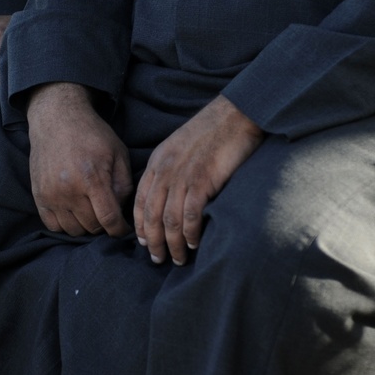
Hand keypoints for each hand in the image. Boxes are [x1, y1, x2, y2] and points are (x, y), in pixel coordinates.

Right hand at [27, 83, 132, 236]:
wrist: (56, 119)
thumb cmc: (91, 134)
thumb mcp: (118, 152)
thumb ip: (124, 184)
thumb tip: (120, 210)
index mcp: (92, 178)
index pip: (109, 219)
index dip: (120, 230)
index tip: (123, 229)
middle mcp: (69, 190)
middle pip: (92, 227)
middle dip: (104, 224)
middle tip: (106, 211)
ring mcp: (51, 194)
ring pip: (73, 230)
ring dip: (85, 225)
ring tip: (90, 210)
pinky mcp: (39, 196)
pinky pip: (53, 226)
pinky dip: (66, 224)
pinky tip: (73, 212)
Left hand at [134, 95, 263, 264]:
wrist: (234, 115)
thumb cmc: (212, 131)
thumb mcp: (179, 147)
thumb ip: (171, 170)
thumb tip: (171, 198)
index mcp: (157, 163)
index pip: (140, 201)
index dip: (140, 225)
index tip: (144, 242)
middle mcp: (165, 171)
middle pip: (151, 215)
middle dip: (153, 242)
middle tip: (159, 260)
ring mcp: (183, 176)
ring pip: (169, 219)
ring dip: (172, 243)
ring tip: (178, 258)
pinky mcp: (203, 180)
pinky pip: (191, 215)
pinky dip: (190, 233)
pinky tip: (194, 243)